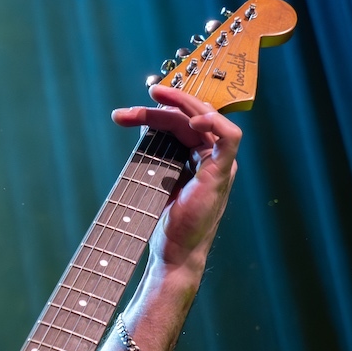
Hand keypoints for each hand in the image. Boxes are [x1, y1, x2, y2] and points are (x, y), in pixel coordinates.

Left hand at [111, 84, 241, 278]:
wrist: (172, 250)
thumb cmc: (165, 218)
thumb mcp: (154, 174)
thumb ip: (156, 148)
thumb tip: (145, 121)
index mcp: (198, 156)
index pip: (179, 121)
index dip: (153, 112)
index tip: (122, 115)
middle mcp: (212, 156)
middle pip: (189, 116)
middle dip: (160, 106)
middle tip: (129, 106)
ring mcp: (218, 163)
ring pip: (203, 119)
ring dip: (177, 105)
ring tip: (152, 99)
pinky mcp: (221, 173)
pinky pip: (229, 138)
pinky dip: (213, 123)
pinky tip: (192, 120)